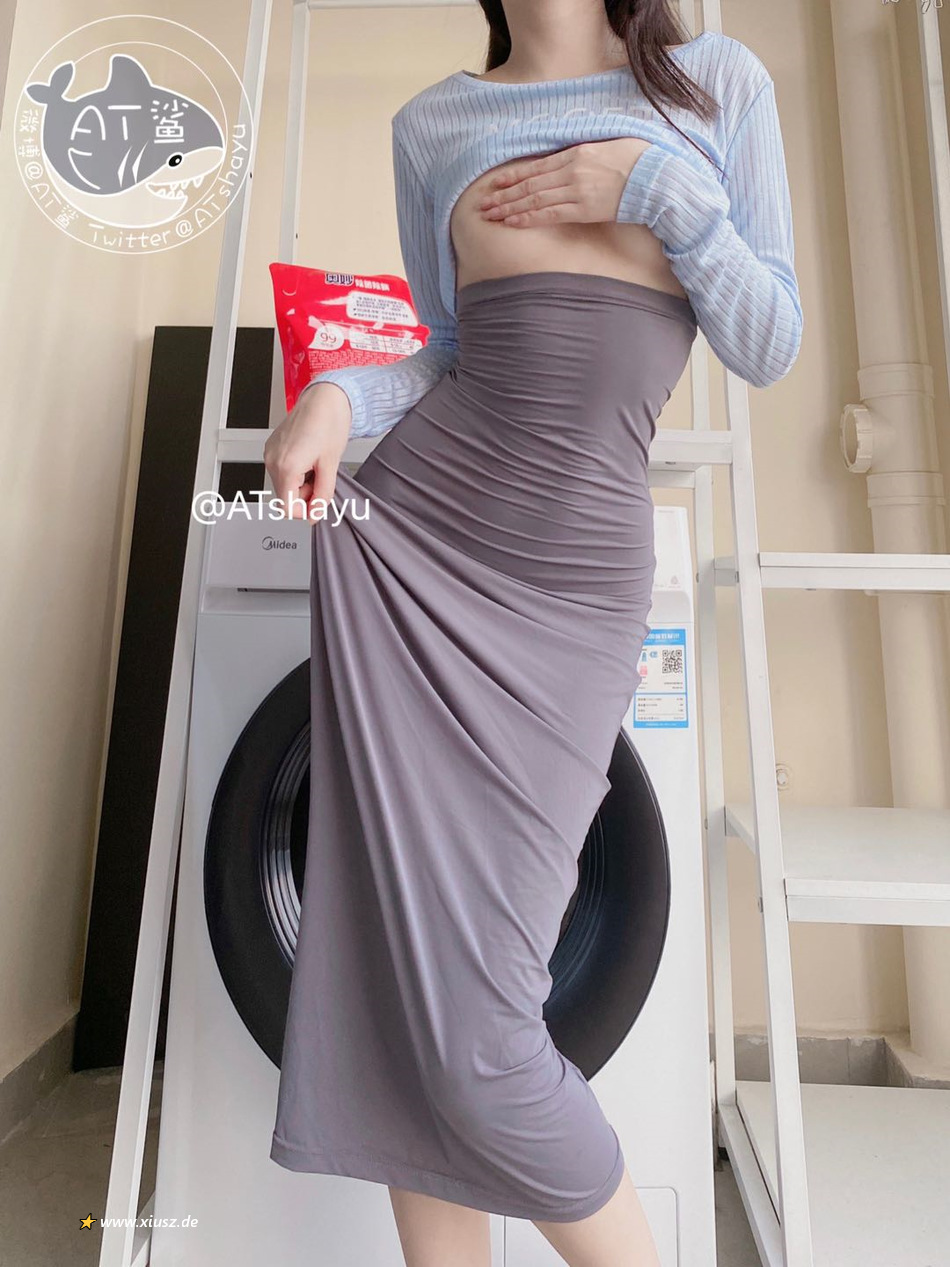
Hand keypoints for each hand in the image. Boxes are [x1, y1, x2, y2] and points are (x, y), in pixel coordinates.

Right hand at [263, 383, 350, 520]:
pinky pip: (281, 471)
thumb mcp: (331, 465)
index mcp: (286, 466)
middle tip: (320, 477)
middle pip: (284, 497)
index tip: (317, 504)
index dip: (304, 511)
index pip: (286, 508)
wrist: (324, 399)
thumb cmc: (329, 423)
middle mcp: (272, 460)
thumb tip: (314, 514)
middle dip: (305, 495)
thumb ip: (322, 495)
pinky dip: (295, 472)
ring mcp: (270, 453)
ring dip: (301, 483)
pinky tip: (307, 458)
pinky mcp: (271, 448)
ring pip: (283, 485)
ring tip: (315, 465)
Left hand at [478, 138, 651, 226]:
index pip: (536, 166)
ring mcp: (576, 190)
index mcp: (576, 153)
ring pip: (534, 199)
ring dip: (510, 207)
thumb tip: (572, 162)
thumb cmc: (638, 160)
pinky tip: (512, 222)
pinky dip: (528, 217)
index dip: (513, 175)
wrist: (656, 177)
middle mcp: (571, 170)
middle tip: (483, 203)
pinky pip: (549, 214)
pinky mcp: (583, 209)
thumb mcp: (608, 147)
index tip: (495, 181)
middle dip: (504, 194)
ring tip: (491, 215)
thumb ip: (586, 155)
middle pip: (529, 183)